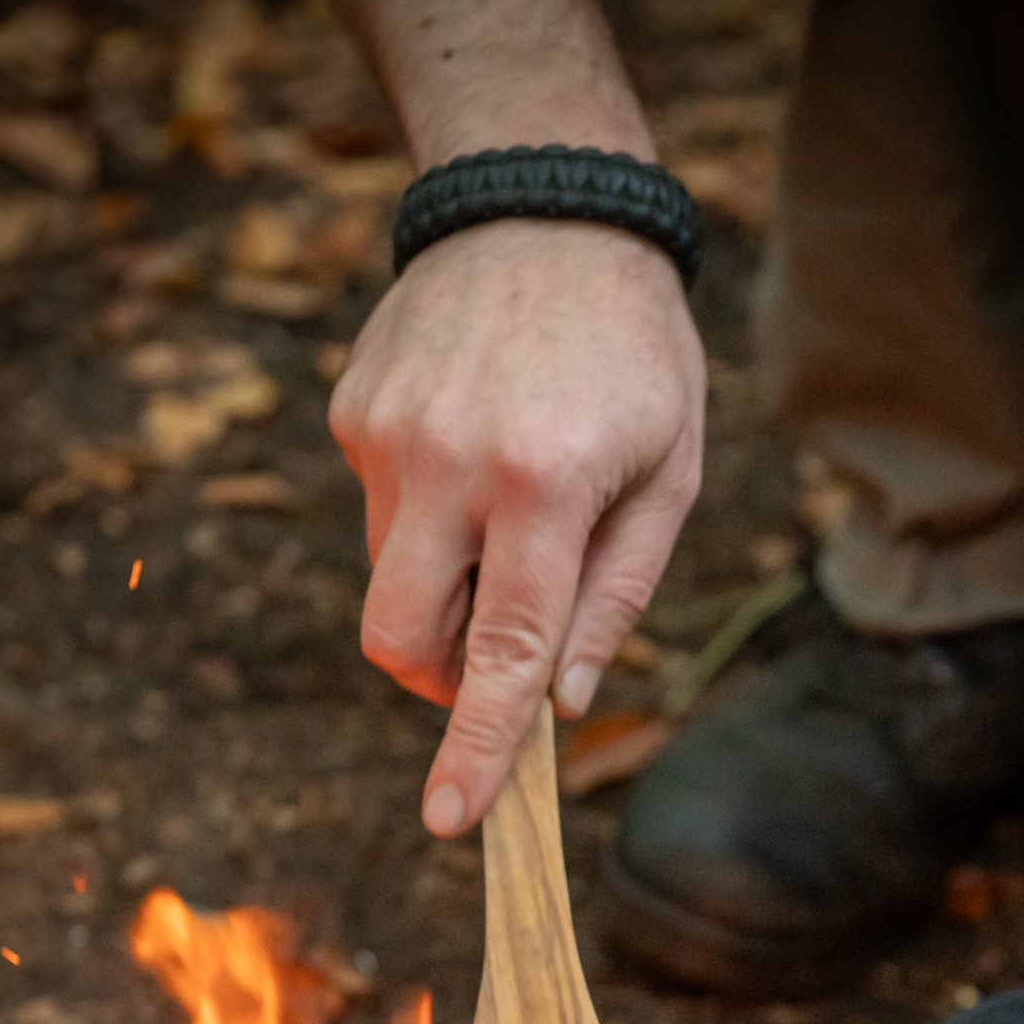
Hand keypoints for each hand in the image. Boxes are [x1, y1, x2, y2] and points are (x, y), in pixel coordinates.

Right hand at [328, 218, 705, 833]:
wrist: (547, 203)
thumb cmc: (632, 352)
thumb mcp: (670, 474)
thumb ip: (616, 595)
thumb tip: (565, 699)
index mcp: (541, 484)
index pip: (499, 652)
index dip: (475, 746)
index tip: (450, 820)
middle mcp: (448, 463)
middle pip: (400, 640)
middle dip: (440, 680)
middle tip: (496, 655)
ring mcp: (386, 435)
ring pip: (388, 583)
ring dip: (442, 590)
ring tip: (505, 511)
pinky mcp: (353, 413)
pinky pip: (379, 515)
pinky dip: (424, 523)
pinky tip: (472, 452)